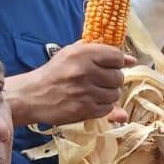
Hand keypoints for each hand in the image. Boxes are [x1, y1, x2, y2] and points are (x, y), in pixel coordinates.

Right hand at [5, 43, 134, 125]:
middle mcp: (84, 71)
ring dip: (108, 95)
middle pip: (119, 77)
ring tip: (93, 92)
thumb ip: (101, 53)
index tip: (110, 66)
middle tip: (99, 81)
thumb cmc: (54, 73)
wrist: (31, 96)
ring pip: (115, 94)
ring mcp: (85, 91)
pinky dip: (103, 107)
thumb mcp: (72, 55)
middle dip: (113, 80)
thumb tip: (132, 60)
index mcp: (81, 53)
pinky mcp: (84, 109)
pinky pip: (107, 108)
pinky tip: (90, 102)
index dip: (117, 63)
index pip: (117, 56)